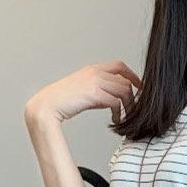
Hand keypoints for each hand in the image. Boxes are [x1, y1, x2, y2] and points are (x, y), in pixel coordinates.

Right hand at [24, 60, 141, 126]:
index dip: (132, 75)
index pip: (119, 66)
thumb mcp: (83, 90)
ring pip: (123, 91)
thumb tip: (113, 100)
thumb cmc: (62, 101)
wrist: (47, 105)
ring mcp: (94, 81)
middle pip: (125, 81)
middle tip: (132, 110)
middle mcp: (95, 72)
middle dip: (132, 97)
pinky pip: (115, 102)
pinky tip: (114, 120)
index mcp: (92, 69)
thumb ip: (98, 90)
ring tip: (122, 118)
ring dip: (127, 107)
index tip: (139, 87)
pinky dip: (118, 113)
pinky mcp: (94, 94)